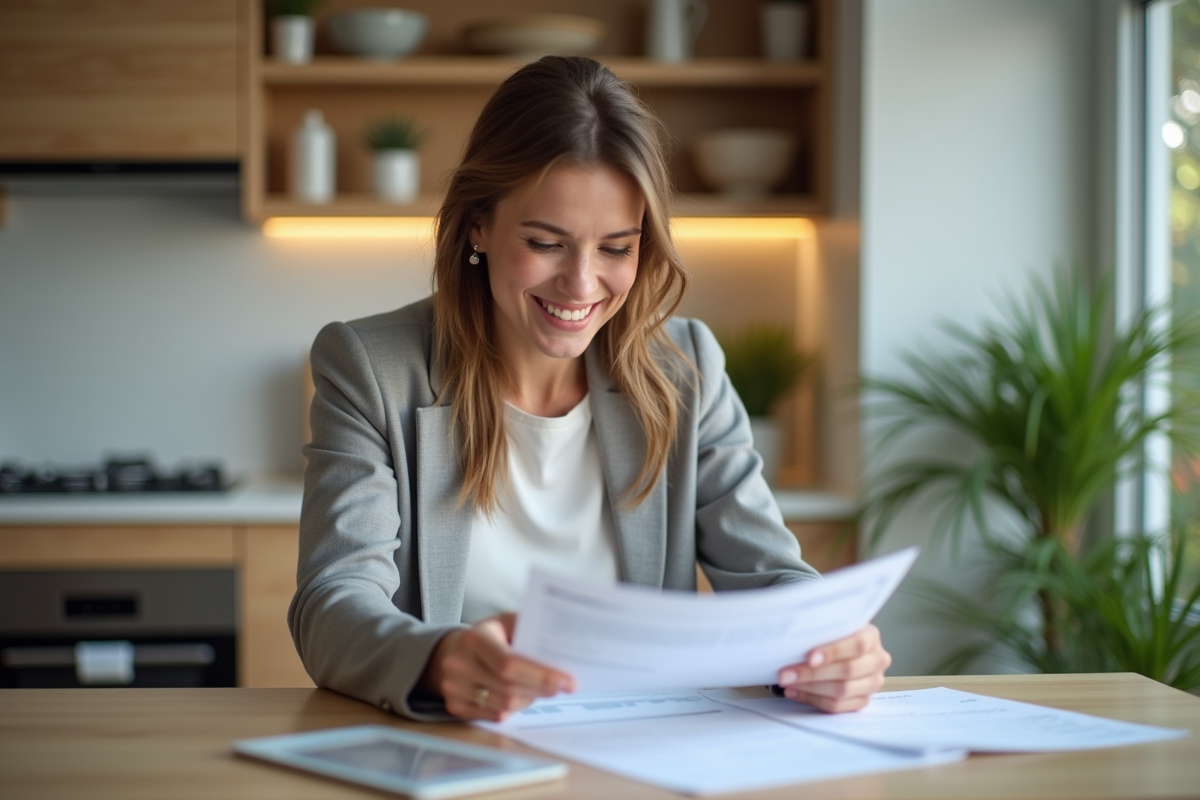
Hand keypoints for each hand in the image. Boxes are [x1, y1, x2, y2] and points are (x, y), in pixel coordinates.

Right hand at [420, 613, 574, 721]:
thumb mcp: (509, 623)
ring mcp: (453, 687)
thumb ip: (531, 633)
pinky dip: (513, 709)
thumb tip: (564, 650)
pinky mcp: (454, 705)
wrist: (456, 648)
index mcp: (474, 638)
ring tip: (538, 688)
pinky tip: (520, 695)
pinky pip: (494, 716)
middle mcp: (458, 663)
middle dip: (540, 689)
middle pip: (509, 688)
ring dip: (528, 699)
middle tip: (561, 686)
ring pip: (504, 706)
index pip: (508, 664)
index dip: (540, 675)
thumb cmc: (492, 635)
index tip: (566, 681)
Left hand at [776, 624, 890, 712]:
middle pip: (847, 670)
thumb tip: (794, 639)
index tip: (809, 658)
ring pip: (842, 691)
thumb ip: (821, 630)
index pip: (857, 645)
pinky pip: (837, 706)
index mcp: (871, 637)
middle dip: (812, 673)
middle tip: (786, 674)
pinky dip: (813, 699)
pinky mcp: (862, 700)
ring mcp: (872, 683)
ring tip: (787, 683)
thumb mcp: (831, 626)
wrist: (841, 647)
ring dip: (810, 688)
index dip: (834, 652)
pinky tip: (795, 692)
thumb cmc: (832, 635)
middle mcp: (877, 660)